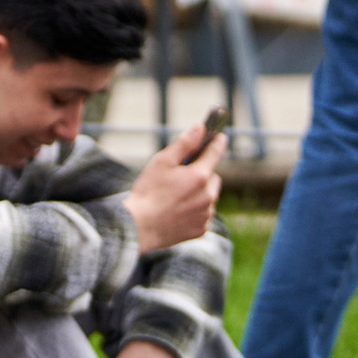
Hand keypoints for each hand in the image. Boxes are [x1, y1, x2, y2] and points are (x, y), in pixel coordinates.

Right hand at [127, 123, 226, 252]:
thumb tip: (200, 128)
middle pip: (212, 177)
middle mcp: (209, 195)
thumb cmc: (147, 192)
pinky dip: (194, 211)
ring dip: (199, 193)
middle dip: (201, 173)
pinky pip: (203, 214)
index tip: (220, 136)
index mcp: (200, 176)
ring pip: (208, 197)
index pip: (215, 153)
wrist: (137, 227)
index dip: (217, 142)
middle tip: (182, 176)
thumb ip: (183, 144)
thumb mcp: (161, 162)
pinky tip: (175, 212)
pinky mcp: (201, 229)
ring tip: (175, 197)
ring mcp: (206, 213)